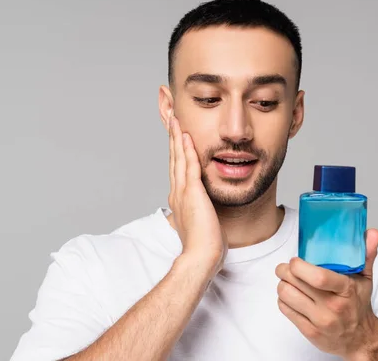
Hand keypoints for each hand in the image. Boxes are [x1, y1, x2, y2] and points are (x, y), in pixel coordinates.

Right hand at [168, 114, 226, 274]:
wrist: (201, 256)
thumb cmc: (205, 245)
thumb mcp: (202, 222)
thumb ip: (202, 212)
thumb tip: (206, 210)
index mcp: (180, 199)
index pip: (177, 169)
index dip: (176, 150)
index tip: (177, 136)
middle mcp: (178, 192)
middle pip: (174, 159)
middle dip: (173, 138)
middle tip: (171, 119)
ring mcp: (183, 192)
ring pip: (178, 158)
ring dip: (177, 137)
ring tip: (175, 119)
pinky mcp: (192, 193)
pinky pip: (189, 166)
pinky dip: (187, 150)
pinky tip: (186, 136)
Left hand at [276, 229, 377, 358]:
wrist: (360, 339)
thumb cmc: (359, 305)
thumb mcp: (366, 279)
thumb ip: (366, 254)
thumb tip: (371, 232)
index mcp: (346, 290)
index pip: (319, 277)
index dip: (299, 266)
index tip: (295, 260)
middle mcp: (332, 307)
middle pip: (295, 282)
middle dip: (285, 270)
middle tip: (286, 267)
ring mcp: (320, 321)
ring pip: (286, 295)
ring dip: (282, 284)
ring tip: (288, 280)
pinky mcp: (309, 332)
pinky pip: (285, 310)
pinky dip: (283, 299)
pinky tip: (291, 296)